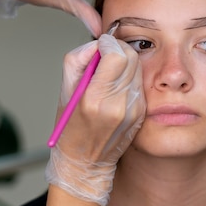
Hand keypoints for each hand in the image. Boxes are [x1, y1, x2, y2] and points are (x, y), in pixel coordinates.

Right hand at [45, 33, 145, 205]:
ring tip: (109, 72)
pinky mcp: (141, 114)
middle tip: (105, 53)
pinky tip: (116, 87)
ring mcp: (133, 111)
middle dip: (117, 48)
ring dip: (124, 62)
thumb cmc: (70, 128)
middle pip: (131, 58)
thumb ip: (78, 59)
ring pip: (138, 68)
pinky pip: (139, 83)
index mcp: (95, 99)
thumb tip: (97, 44)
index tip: (100, 44)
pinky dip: (128, 78)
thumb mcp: (64, 90)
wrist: (86, 162)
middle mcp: (118, 105)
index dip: (108, 43)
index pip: (116, 55)